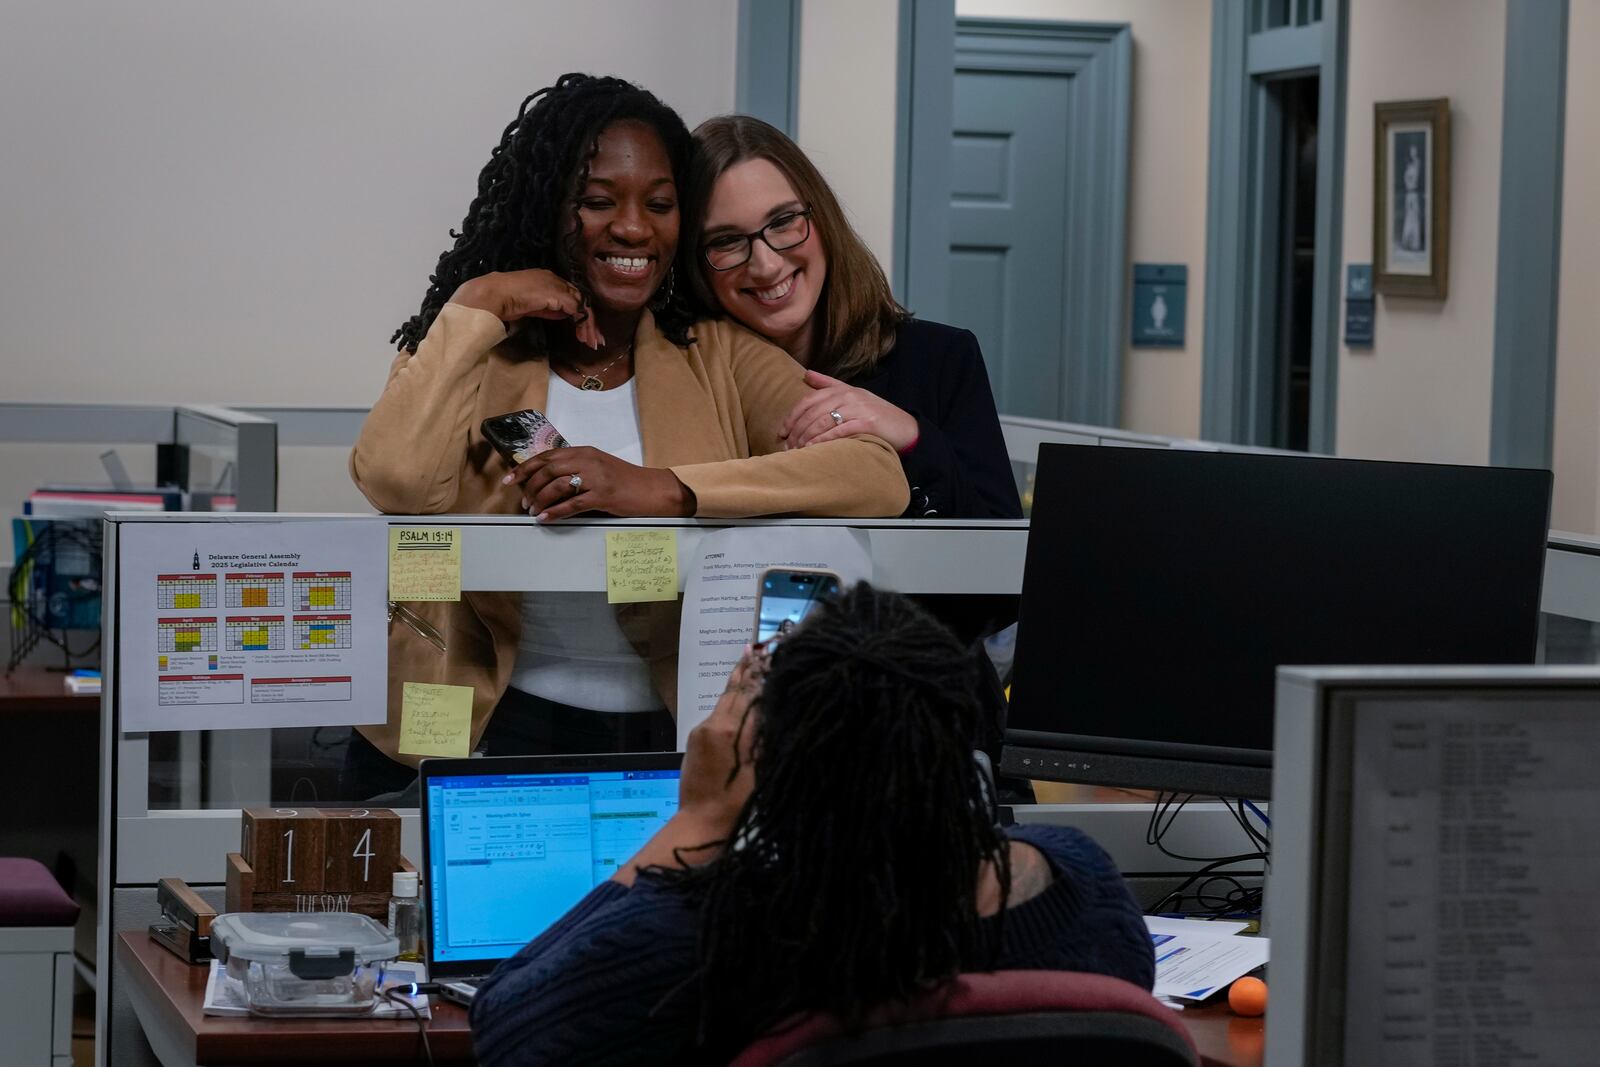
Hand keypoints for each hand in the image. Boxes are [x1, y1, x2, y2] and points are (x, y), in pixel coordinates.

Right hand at [448, 269, 603, 348]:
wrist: (494, 295)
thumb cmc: (507, 301)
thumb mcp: (535, 306)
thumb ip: (550, 308)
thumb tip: (565, 314)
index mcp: (550, 280)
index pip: (572, 297)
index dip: (581, 315)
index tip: (586, 333)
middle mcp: (556, 280)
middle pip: (581, 300)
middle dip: (590, 323)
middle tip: (597, 341)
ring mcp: (557, 286)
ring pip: (582, 305)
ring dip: (589, 326)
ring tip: (591, 342)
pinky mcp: (557, 294)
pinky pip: (577, 308)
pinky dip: (582, 322)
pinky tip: (583, 335)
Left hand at [502, 445, 695, 521]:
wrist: (653, 490)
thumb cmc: (626, 482)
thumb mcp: (599, 468)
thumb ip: (576, 469)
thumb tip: (547, 482)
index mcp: (584, 452)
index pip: (547, 456)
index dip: (525, 468)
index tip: (509, 480)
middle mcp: (588, 460)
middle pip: (548, 469)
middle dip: (529, 486)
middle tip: (523, 502)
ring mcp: (596, 477)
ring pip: (557, 486)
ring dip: (540, 500)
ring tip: (534, 512)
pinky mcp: (603, 495)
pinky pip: (572, 504)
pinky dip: (555, 512)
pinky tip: (546, 519)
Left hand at [679, 647, 765, 833]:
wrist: (699, 824)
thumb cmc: (735, 805)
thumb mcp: (757, 771)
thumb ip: (762, 737)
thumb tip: (770, 707)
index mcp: (728, 731)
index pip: (748, 693)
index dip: (760, 673)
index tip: (769, 653)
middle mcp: (711, 724)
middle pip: (733, 691)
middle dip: (746, 670)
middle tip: (756, 646)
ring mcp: (700, 731)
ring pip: (723, 700)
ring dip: (737, 682)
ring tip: (747, 659)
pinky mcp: (696, 740)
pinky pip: (716, 714)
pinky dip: (729, 701)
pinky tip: (737, 695)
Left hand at [781, 370, 918, 451]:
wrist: (904, 426)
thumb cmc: (874, 412)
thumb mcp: (852, 394)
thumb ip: (828, 384)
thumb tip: (807, 374)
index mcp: (842, 389)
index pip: (809, 401)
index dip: (792, 416)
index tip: (783, 432)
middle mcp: (848, 396)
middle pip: (813, 412)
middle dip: (797, 430)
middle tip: (788, 446)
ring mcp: (858, 409)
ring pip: (823, 421)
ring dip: (807, 437)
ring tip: (798, 450)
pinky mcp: (867, 423)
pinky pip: (839, 431)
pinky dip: (824, 440)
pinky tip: (814, 449)